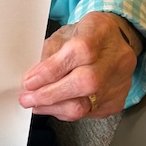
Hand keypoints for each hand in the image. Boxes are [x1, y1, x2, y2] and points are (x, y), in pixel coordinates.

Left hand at [18, 11, 137, 120]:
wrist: (117, 41)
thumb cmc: (87, 34)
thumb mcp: (66, 32)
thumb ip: (50, 53)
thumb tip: (33, 77)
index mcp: (101, 31)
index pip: (78, 52)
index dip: (51, 70)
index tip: (29, 81)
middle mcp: (115, 59)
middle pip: (84, 83)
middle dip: (49, 94)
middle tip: (27, 98)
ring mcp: (118, 82)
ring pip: (85, 105)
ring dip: (54, 107)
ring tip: (36, 104)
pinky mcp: (116, 102)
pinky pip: (87, 114)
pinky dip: (65, 111)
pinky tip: (54, 105)